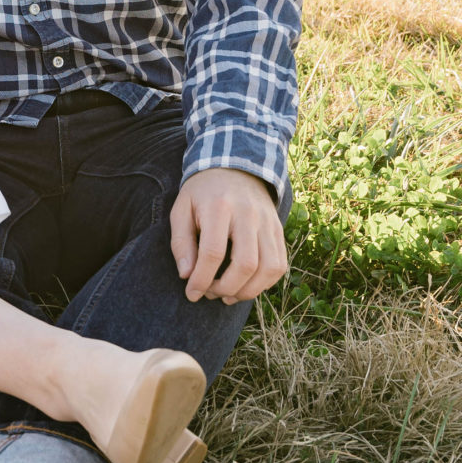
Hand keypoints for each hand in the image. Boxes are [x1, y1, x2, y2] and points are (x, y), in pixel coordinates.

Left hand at [169, 168, 287, 303]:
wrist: (235, 166)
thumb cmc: (202, 193)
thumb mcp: (181, 209)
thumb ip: (181, 243)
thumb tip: (187, 276)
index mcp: (219, 206)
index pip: (213, 252)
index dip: (202, 280)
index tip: (191, 294)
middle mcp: (248, 213)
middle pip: (246, 264)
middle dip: (226, 288)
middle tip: (210, 294)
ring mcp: (267, 221)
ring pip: (269, 268)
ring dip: (248, 291)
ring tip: (228, 295)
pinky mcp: (278, 229)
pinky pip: (280, 264)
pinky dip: (265, 283)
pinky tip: (246, 285)